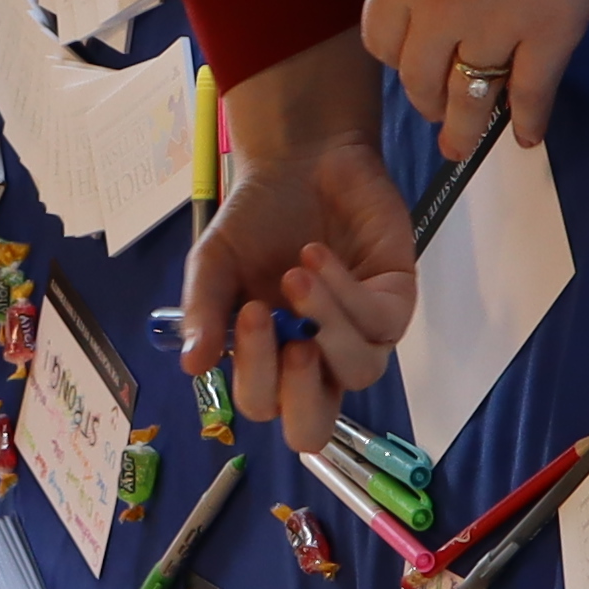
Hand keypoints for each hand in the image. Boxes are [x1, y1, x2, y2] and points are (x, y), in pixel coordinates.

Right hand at [178, 37, 419, 454]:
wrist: (299, 163)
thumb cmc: (256, 221)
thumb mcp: (214, 264)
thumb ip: (203, 312)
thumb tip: (192, 365)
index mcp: (272, 362)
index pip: (266, 405)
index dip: (257, 379)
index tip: (246, 315)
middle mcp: (320, 360)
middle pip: (317, 425)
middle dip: (302, 394)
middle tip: (292, 346)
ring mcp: (362, 335)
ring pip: (358, 371)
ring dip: (325, 324)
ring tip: (295, 275)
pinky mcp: (395, 300)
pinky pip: (379, 322)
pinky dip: (345, 291)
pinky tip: (315, 255)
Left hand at [364, 0, 588, 157]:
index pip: (381, 41)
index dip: (397, 57)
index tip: (410, 62)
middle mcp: (438, 11)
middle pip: (419, 78)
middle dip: (426, 100)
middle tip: (437, 111)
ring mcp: (495, 26)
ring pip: (470, 97)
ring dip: (466, 126)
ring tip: (465, 143)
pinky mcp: (550, 31)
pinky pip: (532, 91)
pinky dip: (529, 120)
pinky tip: (528, 138)